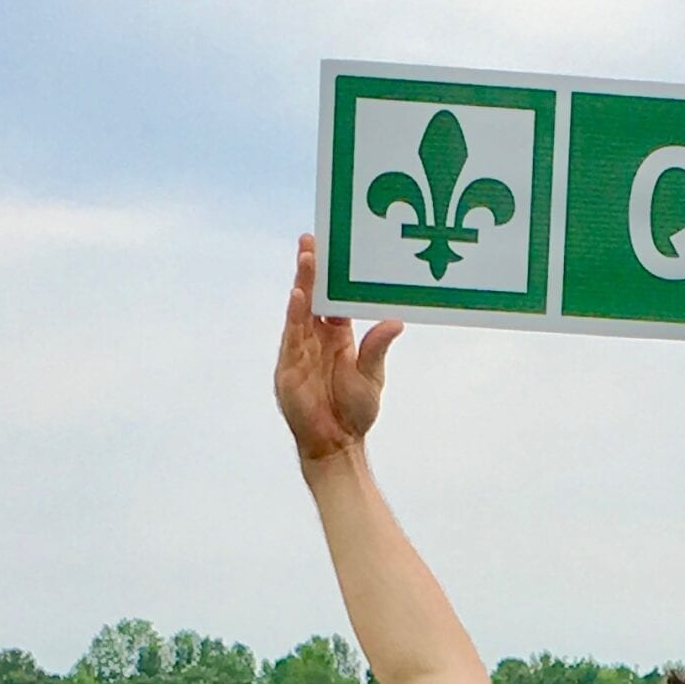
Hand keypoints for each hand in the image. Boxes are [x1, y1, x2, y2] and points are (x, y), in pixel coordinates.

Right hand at [275, 234, 401, 466]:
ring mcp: (300, 350)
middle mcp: (316, 338)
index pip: (332, 299)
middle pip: (312, 297)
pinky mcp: (288, 366)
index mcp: (337, 336)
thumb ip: (378, 347)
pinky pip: (292, 335)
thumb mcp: (371, 375)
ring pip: (300, 310)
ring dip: (303, 283)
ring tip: (307, 257)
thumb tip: (396, 321)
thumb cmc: (354, 411)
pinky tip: (298, 295)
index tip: (332, 249)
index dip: (331, 276)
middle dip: (311, 269)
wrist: (337, 443)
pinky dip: (294, 314)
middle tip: (312, 239)